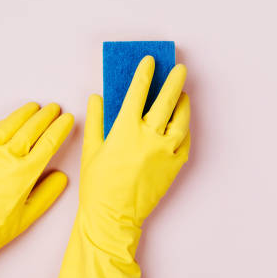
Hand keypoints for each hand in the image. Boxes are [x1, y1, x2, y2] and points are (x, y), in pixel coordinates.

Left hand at [0, 102, 73, 256]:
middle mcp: (8, 157)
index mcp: (25, 172)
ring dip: (25, 113)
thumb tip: (60, 176)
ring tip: (35, 107)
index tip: (67, 119)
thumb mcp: (30, 216)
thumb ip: (49, 193)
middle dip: (46, 116)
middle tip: (55, 108)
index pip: (49, 142)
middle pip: (32, 128)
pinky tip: (10, 120)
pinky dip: (3, 122)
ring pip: (11, 124)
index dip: (60, 127)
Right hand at [51, 56, 190, 277]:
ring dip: (184, 104)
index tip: (150, 61)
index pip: (137, 92)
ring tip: (184, 94)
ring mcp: (165, 151)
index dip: (144, 74)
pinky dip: (185, 130)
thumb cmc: (98, 185)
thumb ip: (95, 120)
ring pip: (181, 120)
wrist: (113, 216)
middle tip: (180, 68)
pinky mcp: (174, 166)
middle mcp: (149, 137)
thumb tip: (96, 97)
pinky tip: (182, 124)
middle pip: (166, 101)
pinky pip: (185, 143)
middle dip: (174, 80)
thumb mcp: (91, 150)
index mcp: (126, 129)